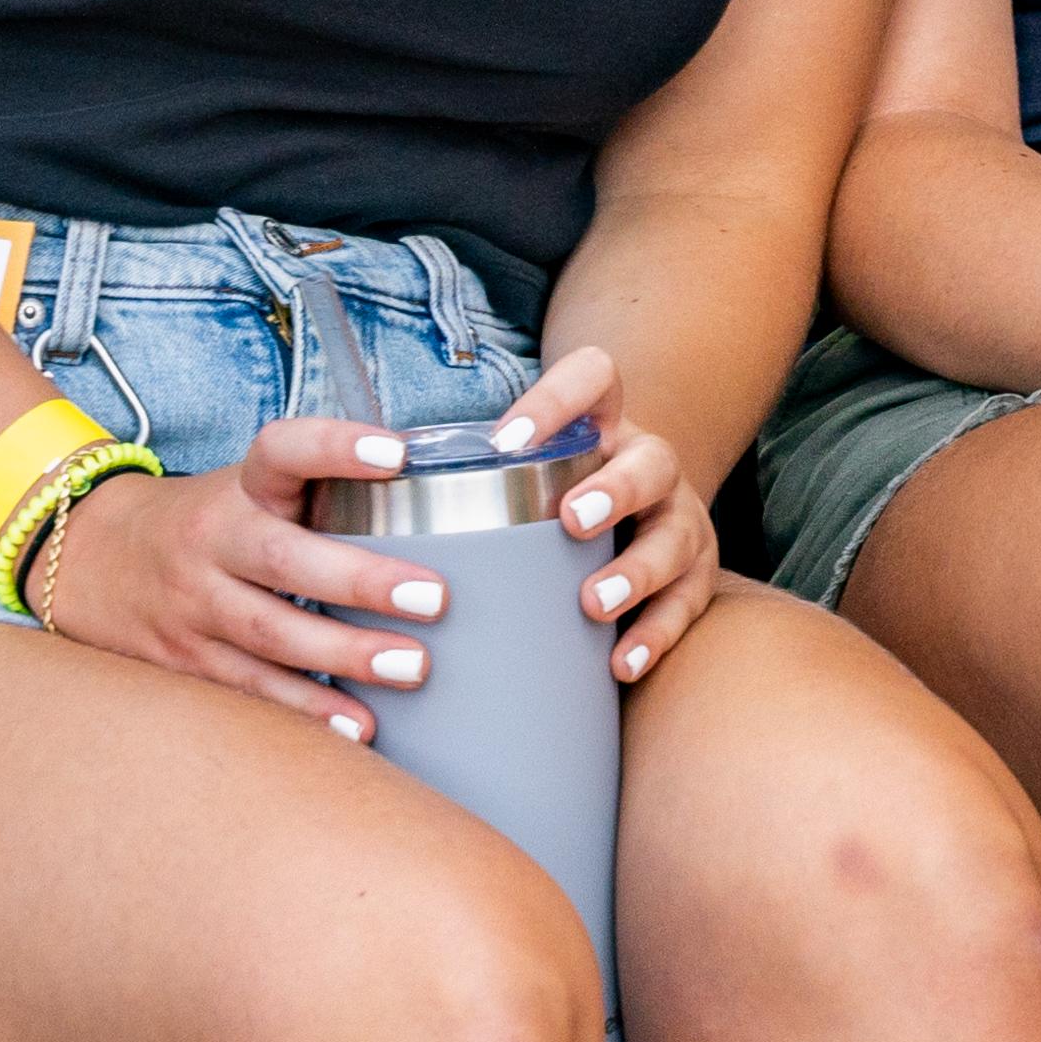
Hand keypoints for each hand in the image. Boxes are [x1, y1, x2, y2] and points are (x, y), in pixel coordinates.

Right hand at [18, 406, 476, 735]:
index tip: (395, 451)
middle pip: (281, 557)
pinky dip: (305, 711)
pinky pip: (248, 690)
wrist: (88, 557)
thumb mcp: (250, 489)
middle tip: (433, 597)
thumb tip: (451, 488)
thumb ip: (325, 491)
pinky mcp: (183, 662)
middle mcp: (211, 541)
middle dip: (359, 578)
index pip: (283, 450)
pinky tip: (357, 727)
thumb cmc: (210, 523)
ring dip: (342, 654)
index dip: (335, 446)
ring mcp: (191, 605)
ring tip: (411, 668)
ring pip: (267, 633)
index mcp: (240, 488)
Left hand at [480, 342, 726, 684]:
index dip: (557, 398)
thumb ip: (463, 480)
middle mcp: (649, 464)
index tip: (506, 438)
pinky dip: (656, 635)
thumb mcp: (524, 473)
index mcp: (600, 425)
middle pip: (650, 461)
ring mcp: (679, 518)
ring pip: (675, 537)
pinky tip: (621, 664)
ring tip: (593, 603)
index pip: (592, 378)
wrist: (637, 520)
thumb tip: (345, 500)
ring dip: (637, 571)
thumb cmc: (547, 503)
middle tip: (570, 519)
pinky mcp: (695, 574)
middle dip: (615, 489)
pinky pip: (687, 605)